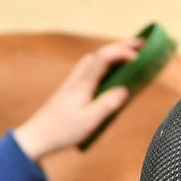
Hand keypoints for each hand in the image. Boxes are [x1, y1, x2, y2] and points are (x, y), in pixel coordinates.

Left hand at [12, 38, 143, 161]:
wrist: (38, 136)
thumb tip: (124, 90)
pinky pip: (92, 68)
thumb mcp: (89, 121)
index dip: (121, 52)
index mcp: (82, 83)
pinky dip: (106, 63)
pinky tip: (113, 70)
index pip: (103, 57)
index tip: (138, 56)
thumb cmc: (62, 131)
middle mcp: (78, 78)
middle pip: (100, 53)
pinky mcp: (73, 89)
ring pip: (95, 59)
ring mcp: (74, 82)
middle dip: (121, 46)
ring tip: (131, 54)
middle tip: (142, 44)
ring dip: (113, 53)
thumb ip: (107, 104)